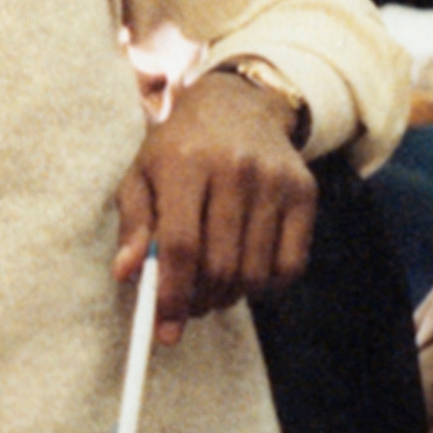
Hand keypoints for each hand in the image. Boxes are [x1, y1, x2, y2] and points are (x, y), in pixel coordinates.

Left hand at [116, 69, 314, 339]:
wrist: (239, 105)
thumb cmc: (180, 147)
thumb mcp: (143, 174)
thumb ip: (134, 224)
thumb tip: (127, 273)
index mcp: (186, 162)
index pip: (182, 246)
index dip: (173, 295)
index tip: (165, 327)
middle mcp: (235, 169)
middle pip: (221, 266)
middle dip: (200, 301)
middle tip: (188, 307)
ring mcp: (275, 180)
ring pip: (255, 273)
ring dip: (231, 296)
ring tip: (214, 286)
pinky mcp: (305, 192)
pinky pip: (290, 266)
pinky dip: (267, 285)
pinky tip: (248, 273)